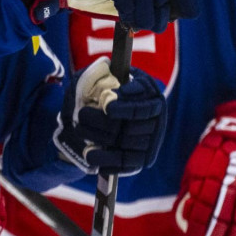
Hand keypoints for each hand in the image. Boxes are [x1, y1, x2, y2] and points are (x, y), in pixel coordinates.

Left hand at [53, 58, 166, 175]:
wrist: (114, 111)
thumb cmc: (109, 87)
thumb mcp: (108, 74)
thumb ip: (105, 74)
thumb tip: (103, 71)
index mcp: (151, 95)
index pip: (142, 106)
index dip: (125, 108)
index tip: (107, 107)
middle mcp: (157, 119)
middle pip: (130, 127)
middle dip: (101, 122)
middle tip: (81, 115)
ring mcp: (151, 141)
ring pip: (125, 144)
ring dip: (99, 138)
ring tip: (79, 130)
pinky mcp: (142, 158)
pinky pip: (126, 164)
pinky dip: (107, 161)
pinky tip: (90, 155)